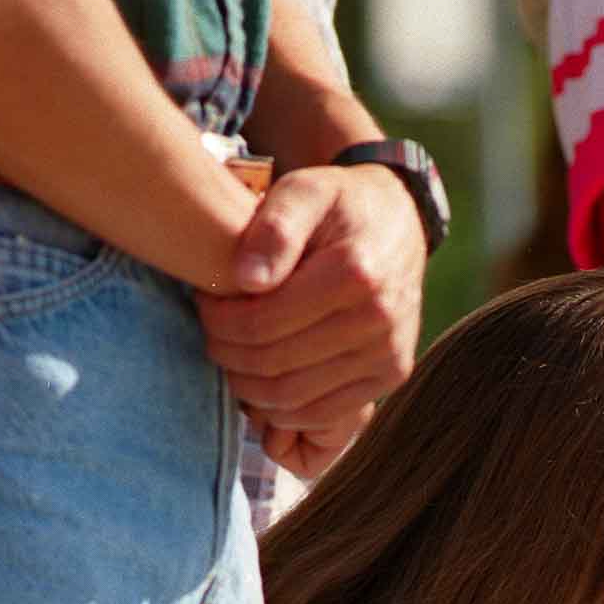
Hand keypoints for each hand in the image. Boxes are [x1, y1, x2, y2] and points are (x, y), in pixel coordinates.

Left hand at [196, 162, 424, 474]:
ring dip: (248, 386)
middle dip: (228, 354)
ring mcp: (389, 354)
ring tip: (233, 353)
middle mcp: (379, 321)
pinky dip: (282, 409)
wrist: (399, 222)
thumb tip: (247, 280)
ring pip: (292, 400)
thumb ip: (274, 228)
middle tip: (212, 332)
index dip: (219, 322)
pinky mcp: (391, 375)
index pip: (261, 324)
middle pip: (273, 366)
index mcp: (355, 274)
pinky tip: (263, 379)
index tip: (204, 303)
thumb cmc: (340, 204)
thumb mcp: (305, 189)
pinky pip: (322, 414)